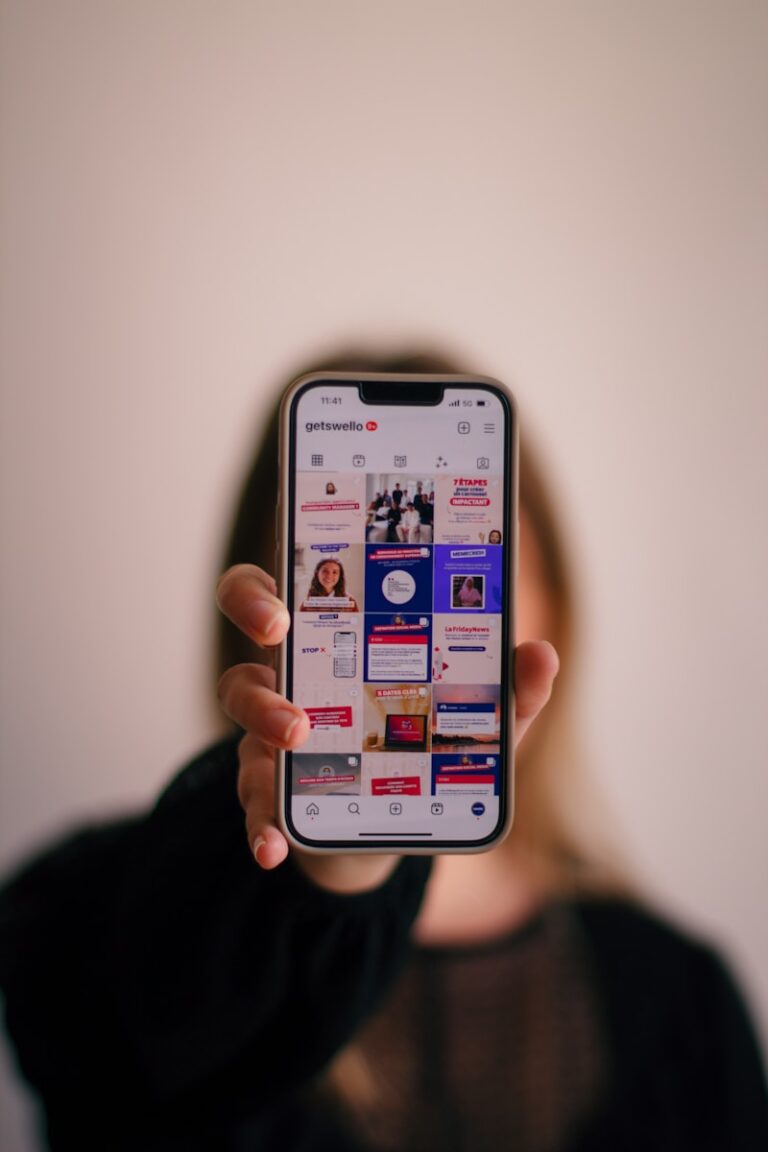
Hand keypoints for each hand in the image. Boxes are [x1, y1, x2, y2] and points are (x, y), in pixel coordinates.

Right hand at [217, 564, 558, 892]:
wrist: (397, 826)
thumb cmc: (433, 749)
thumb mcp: (477, 723)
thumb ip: (510, 692)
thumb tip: (542, 654)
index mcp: (339, 637)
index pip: (290, 585)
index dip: (274, 580)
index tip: (291, 594)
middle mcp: (294, 670)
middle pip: (246, 612)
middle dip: (250, 608)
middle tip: (279, 630)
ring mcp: (271, 727)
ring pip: (240, 699)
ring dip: (264, 713)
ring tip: (297, 735)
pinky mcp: (272, 788)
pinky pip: (253, 801)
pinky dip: (259, 824)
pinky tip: (274, 846)